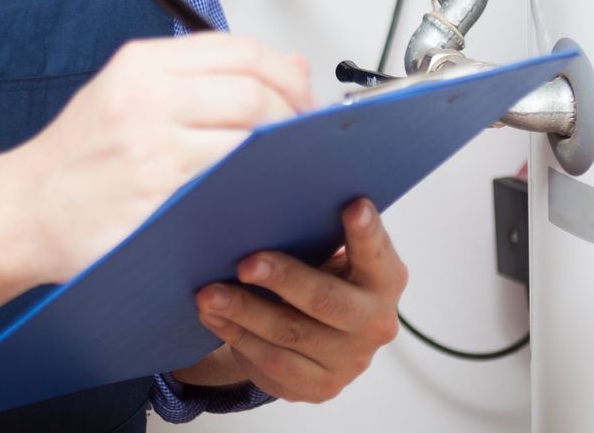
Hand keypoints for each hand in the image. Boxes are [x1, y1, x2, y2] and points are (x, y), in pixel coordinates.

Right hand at [7, 34, 311, 284]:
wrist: (21, 211)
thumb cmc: (79, 157)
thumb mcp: (131, 92)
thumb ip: (207, 75)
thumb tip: (293, 68)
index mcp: (141, 64)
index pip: (241, 51)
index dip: (285, 75)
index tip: (298, 99)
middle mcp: (145, 99)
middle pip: (254, 92)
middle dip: (292, 118)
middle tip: (301, 141)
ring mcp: (150, 151)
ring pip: (248, 141)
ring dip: (279, 158)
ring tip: (282, 170)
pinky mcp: (157, 201)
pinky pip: (228, 189)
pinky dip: (253, 191)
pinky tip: (256, 197)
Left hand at [175, 198, 407, 403]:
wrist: (321, 340)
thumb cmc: (321, 277)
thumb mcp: (329, 256)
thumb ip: (315, 236)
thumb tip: (260, 213)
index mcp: (385, 278)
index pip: (376, 253)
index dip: (367, 232)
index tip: (354, 206)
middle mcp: (375, 322)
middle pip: (325, 299)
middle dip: (283, 279)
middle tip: (245, 264)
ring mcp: (349, 360)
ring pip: (289, 333)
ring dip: (243, 311)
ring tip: (208, 294)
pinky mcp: (319, 386)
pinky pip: (272, 362)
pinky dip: (237, 336)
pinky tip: (213, 318)